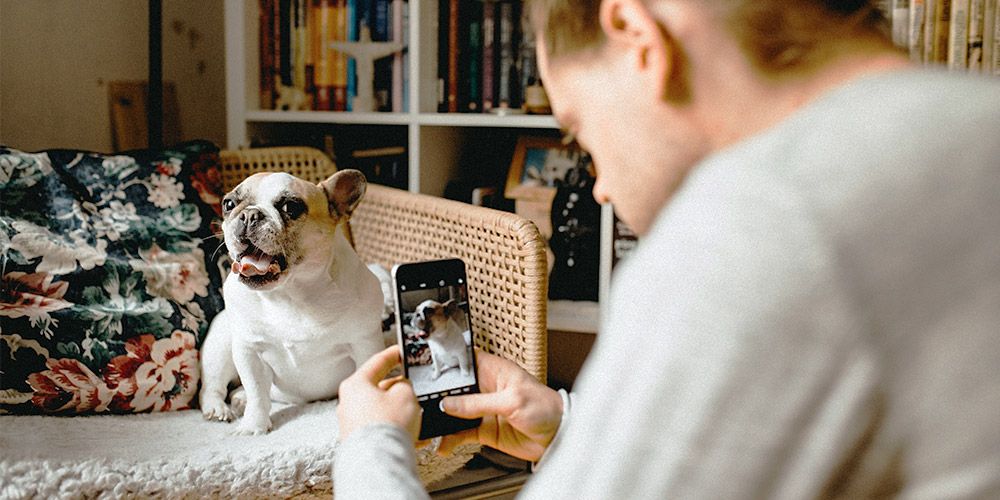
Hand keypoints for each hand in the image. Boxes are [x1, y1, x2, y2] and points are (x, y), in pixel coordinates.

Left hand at [337, 346, 420, 441]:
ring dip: (399, 413)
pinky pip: (380, 428)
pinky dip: (394, 429)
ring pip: (381, 411)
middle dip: (398, 392)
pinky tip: (410, 435)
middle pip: (378, 389)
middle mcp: (348, 403)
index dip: (393, 355)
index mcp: (355, 385)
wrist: (379, 461)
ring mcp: (351, 424)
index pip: (377, 363)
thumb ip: (404, 384)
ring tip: (415, 420)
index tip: (400, 352)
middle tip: (413, 393)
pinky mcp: (358, 441)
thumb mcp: (405, 394)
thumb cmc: (386, 426)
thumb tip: (402, 388)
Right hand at [438, 350, 563, 461]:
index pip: (465, 360)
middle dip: (438, 395)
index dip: (447, 362)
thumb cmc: (545, 408)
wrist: (558, 436)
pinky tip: (443, 443)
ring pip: (454, 412)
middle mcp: (485, 388)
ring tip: (428, 425)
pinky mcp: (484, 429)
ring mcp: (483, 409)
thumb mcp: (511, 400)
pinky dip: (450, 439)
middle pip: (454, 388)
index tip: (427, 369)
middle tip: (421, 402)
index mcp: (494, 370)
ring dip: (442, 419)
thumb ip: (478, 403)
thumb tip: (450, 403)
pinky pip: (461, 433)